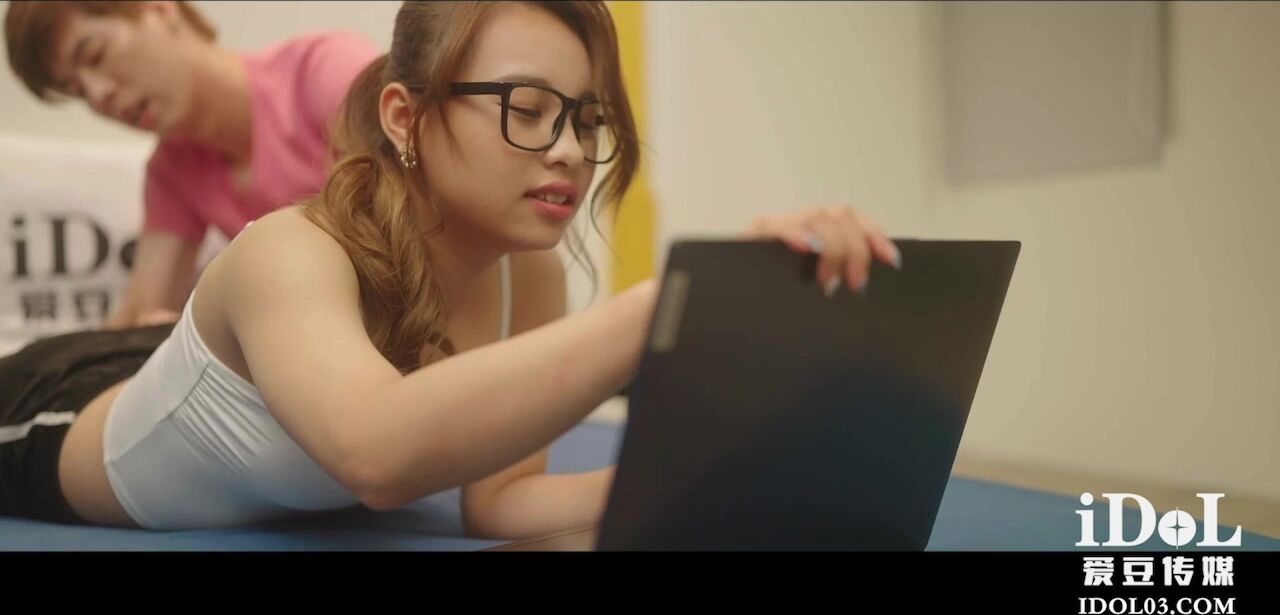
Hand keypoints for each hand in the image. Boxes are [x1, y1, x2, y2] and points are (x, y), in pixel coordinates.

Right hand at [737, 206, 900, 295]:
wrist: (725, 314)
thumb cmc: (771, 306)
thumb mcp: (813, 293)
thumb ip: (837, 280)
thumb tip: (867, 284)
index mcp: (817, 234)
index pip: (853, 220)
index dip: (875, 236)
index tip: (890, 261)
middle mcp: (798, 225)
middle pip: (839, 215)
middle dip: (856, 250)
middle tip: (856, 284)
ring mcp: (774, 228)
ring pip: (815, 217)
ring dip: (832, 248)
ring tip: (829, 281)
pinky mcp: (750, 236)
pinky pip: (774, 226)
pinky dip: (795, 235)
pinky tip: (806, 248)